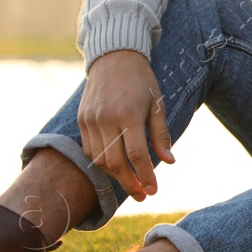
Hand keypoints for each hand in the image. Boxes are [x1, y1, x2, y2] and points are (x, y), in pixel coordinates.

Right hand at [77, 49, 175, 201]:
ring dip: (115, 176)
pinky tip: (115, 167)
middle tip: (143, 195)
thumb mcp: (158, 104)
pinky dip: (101, 162)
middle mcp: (107, 119)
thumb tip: (169, 162)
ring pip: (99, 159)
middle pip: (115, 163)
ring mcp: (91, 120)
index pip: (136, 155)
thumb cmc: (141, 80)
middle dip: (129, 183)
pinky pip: (89, 149)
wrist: (114, 57)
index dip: (145, 176)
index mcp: (129, 114)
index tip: (153, 191)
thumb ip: (161, 134)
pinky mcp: (82, 120)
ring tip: (131, 183)